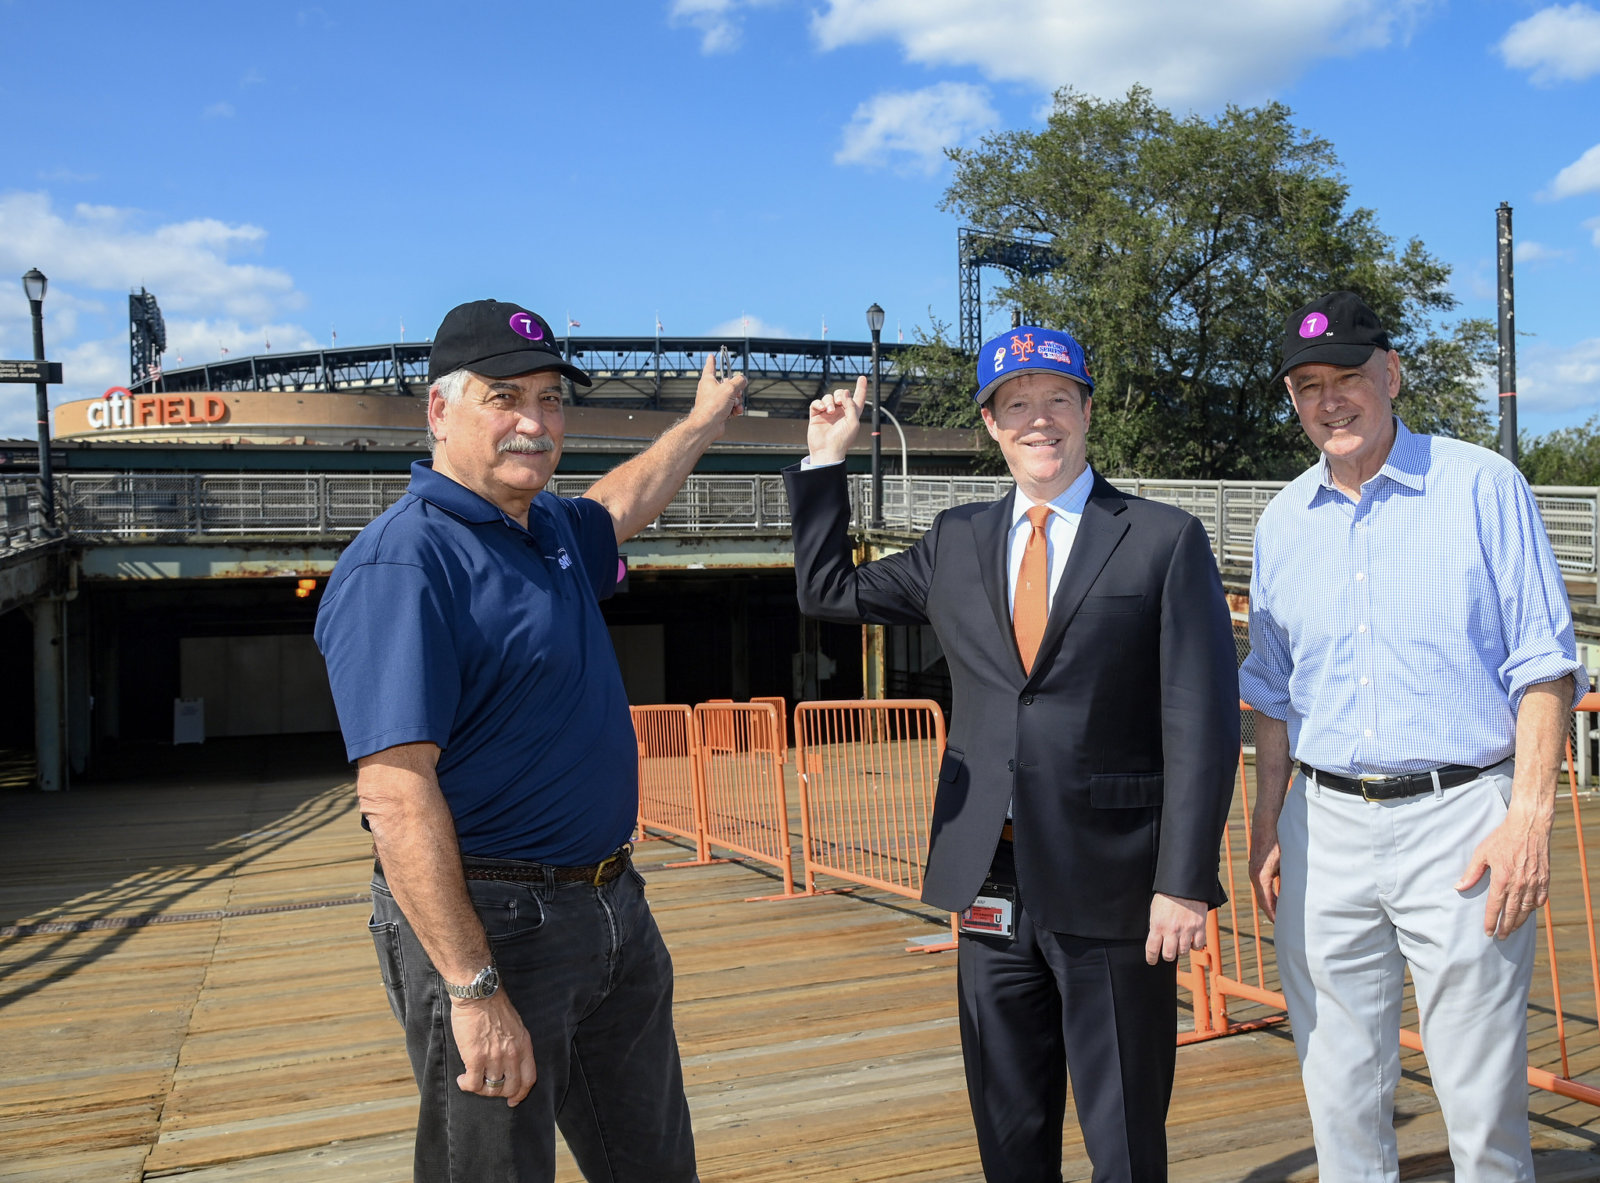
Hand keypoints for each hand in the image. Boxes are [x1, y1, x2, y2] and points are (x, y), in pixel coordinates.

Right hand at [451, 992, 537, 1105]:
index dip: (521, 1093)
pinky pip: (472, 1084)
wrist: (478, 995)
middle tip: (487, 1090)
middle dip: (499, 1093)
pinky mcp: (475, 1058)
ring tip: (470, 1080)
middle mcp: (512, 1054)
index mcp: (524, 1046)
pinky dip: (466, 1085)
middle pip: (510, 1088)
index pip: (529, 1079)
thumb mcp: (516, 1026)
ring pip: (490, 1088)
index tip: (513, 1100)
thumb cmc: (494, 1006)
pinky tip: (462, 1079)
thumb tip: (509, 1063)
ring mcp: (494, 1057)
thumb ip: (515, 1045)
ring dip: (479, 1088)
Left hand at [689, 353, 745, 431]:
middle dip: (736, 389)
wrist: (708, 426)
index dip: (712, 361)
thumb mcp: (729, 388)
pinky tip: (735, 412)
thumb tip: (743, 379)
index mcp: (708, 380)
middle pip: (727, 384)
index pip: (710, 366)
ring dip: (737, 401)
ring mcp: (714, 401)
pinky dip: (735, 409)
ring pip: (731, 397)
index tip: (711, 356)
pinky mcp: (719, 411)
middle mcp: (710, 390)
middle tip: (736, 393)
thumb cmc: (712, 407)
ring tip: (734, 405)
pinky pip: (731, 407)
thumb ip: (739, 381)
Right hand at [807, 376, 866, 464]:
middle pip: (840, 394)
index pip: (858, 398)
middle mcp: (840, 412)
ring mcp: (827, 413)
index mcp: (852, 414)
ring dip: (829, 401)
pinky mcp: (817, 415)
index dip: (861, 388)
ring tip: (829, 410)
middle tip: (838, 402)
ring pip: (828, 397)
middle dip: (839, 394)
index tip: (862, 378)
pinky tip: (822, 409)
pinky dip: (819, 403)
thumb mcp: (853, 422)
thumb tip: (844, 392)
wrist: (827, 450)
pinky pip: (816, 403)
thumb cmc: (843, 440)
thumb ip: (851, 405)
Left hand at [1146, 893, 1207, 965]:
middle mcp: (1172, 930)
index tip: (1152, 961)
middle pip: (1169, 955)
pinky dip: (1195, 945)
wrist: (1184, 884)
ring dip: (1181, 949)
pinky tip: (1192, 940)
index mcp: (1158, 925)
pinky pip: (1198, 945)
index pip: (1152, 949)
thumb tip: (1155, 939)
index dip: (1151, 958)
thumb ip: (1155, 926)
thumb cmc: (1167, 896)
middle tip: (1168, 952)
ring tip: (1180, 942)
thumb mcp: (1155, 910)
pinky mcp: (1199, 927)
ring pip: (1183, 952)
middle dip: (1167, 955)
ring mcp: (1186, 929)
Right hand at [1248, 820, 1280, 921]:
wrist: (1268, 820)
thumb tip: (1297, 895)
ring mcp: (1255, 869)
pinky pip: (1264, 884)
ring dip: (1272, 903)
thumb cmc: (1278, 839)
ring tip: (1283, 914)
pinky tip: (1281, 896)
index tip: (1281, 926)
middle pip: (1263, 900)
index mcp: (1260, 876)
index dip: (1274, 915)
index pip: (1265, 902)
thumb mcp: (1287, 861)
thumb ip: (1289, 879)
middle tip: (1284, 925)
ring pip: (1263, 892)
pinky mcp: (1259, 865)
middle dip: (1273, 912)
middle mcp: (1255, 874)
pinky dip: (1271, 893)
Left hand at [1455, 801, 1553, 937]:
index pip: (1494, 906)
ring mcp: (1534, 882)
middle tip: (1501, 937)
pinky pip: (1540, 900)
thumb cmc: (1503, 838)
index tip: (1488, 932)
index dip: (1491, 921)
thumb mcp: (1482, 853)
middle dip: (1505, 927)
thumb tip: (1458, 887)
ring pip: (1527, 909)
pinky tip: (1528, 912)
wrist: (1529, 826)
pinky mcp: (1545, 879)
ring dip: (1519, 921)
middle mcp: (1519, 884)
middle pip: (1512, 912)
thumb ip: (1471, 872)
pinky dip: (1534, 908)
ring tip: (1512, 929)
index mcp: (1502, 878)